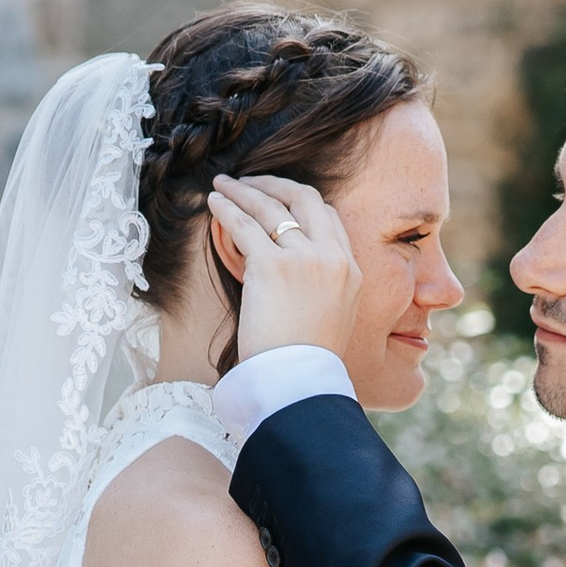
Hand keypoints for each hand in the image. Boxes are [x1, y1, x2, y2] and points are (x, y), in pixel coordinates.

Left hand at [208, 171, 361, 364]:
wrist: (299, 383)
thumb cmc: (308, 364)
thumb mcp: (333, 320)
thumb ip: (325, 290)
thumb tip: (301, 281)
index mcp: (351, 271)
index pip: (328, 217)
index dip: (301, 201)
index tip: (279, 199)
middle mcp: (331, 258)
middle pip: (304, 198)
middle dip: (274, 185)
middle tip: (250, 183)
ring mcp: (304, 259)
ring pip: (270, 208)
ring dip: (243, 191)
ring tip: (223, 185)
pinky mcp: (272, 266)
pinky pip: (244, 226)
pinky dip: (227, 209)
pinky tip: (214, 202)